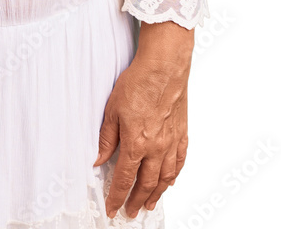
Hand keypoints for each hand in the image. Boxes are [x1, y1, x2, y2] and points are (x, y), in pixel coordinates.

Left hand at [93, 25, 192, 219]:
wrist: (163, 68)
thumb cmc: (138, 83)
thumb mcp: (112, 110)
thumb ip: (107, 139)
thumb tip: (99, 160)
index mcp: (136, 143)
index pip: (124, 178)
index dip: (116, 196)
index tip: (112, 208)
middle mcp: (156, 148)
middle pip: (145, 183)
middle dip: (135, 200)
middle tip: (129, 211)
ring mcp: (171, 142)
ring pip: (164, 178)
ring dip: (156, 194)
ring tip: (149, 204)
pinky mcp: (182, 134)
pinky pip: (180, 161)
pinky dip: (174, 175)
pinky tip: (170, 181)